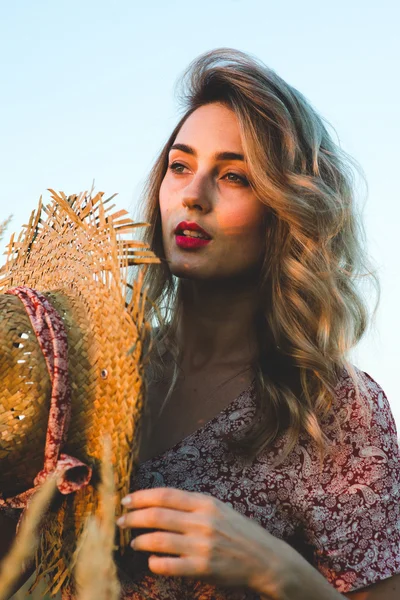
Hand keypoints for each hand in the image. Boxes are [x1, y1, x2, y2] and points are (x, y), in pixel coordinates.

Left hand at [116, 487, 285, 592]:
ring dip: (139, 541)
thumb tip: (159, 501)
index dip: (141, 497)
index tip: (126, 500)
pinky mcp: (202, 568)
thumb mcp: (218, 508)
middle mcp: (202, 521)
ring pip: (158, 540)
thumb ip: (192, 504)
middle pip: (157, 515)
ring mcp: (202, 546)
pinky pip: (169, 565)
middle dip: (133, 518)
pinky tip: (151, 561)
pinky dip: (155, 562)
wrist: (265, 558)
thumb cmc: (238, 531)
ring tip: (133, 542)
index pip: (165, 495)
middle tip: (120, 521)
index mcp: (205, 503)